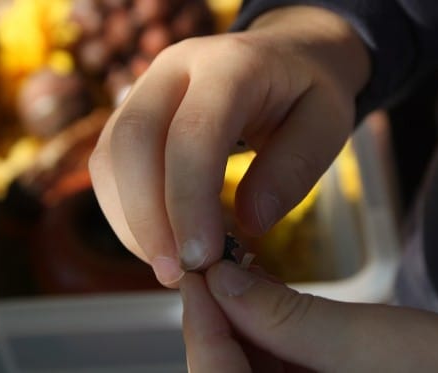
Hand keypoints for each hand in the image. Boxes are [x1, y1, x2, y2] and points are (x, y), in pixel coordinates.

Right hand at [89, 6, 368, 285]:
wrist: (284, 58)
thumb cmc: (307, 93)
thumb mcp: (326, 125)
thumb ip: (293, 169)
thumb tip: (249, 223)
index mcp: (230, 64)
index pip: (194, 132)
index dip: (190, 200)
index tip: (202, 259)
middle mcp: (175, 68)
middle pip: (133, 141)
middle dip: (147, 218)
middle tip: (177, 273)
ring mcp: (148, 87)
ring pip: (111, 156)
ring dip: (132, 221)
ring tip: (171, 266)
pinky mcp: (135, 113)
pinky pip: (112, 165)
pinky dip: (129, 211)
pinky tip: (161, 240)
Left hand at [180, 261, 437, 371]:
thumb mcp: (368, 342)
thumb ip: (285, 317)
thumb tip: (223, 281)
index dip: (199, 325)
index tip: (196, 273)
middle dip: (218, 325)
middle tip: (219, 268)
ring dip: (241, 328)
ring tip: (243, 276)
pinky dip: (269, 339)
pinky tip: (270, 302)